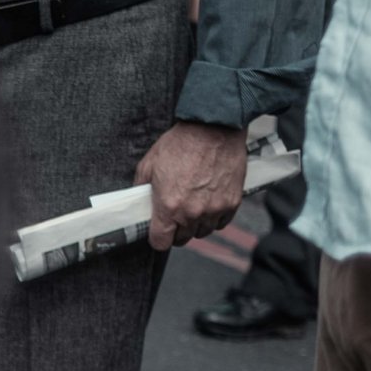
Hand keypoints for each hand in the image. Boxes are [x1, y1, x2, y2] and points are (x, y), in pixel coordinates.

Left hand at [134, 119, 245, 248]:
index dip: (157, 238)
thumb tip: (138, 203)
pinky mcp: (232, 203)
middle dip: (176, 230)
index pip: (160, 242)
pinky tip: (209, 203)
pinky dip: (215, 217)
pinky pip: (221, 222)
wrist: (213, 128)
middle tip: (175, 214)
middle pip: (182, 239)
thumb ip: (141, 189)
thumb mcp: (149, 165)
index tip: (158, 231)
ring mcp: (214, 209)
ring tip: (193, 206)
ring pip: (203, 232)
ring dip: (196, 224)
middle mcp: (192, 213)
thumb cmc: (181, 143)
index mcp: (168, 206)